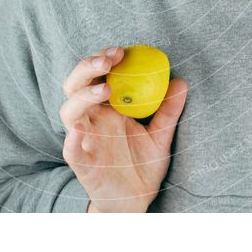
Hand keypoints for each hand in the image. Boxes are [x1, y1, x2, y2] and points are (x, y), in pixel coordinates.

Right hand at [60, 46, 188, 212]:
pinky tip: (80, 129)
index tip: (120, 51)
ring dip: (83, 97)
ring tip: (104, 89)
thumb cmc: (143, 164)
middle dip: (87, 69)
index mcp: (106, 108)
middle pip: (76, 86)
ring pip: (69, 112)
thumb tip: (182, 82)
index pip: (95, 76)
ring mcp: (84, 141)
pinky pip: (71, 150)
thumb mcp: (161, 135)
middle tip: (108, 60)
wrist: (137, 201)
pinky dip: (72, 139)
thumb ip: (168, 110)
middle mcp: (91, 120)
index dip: (102, 59)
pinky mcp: (82, 164)